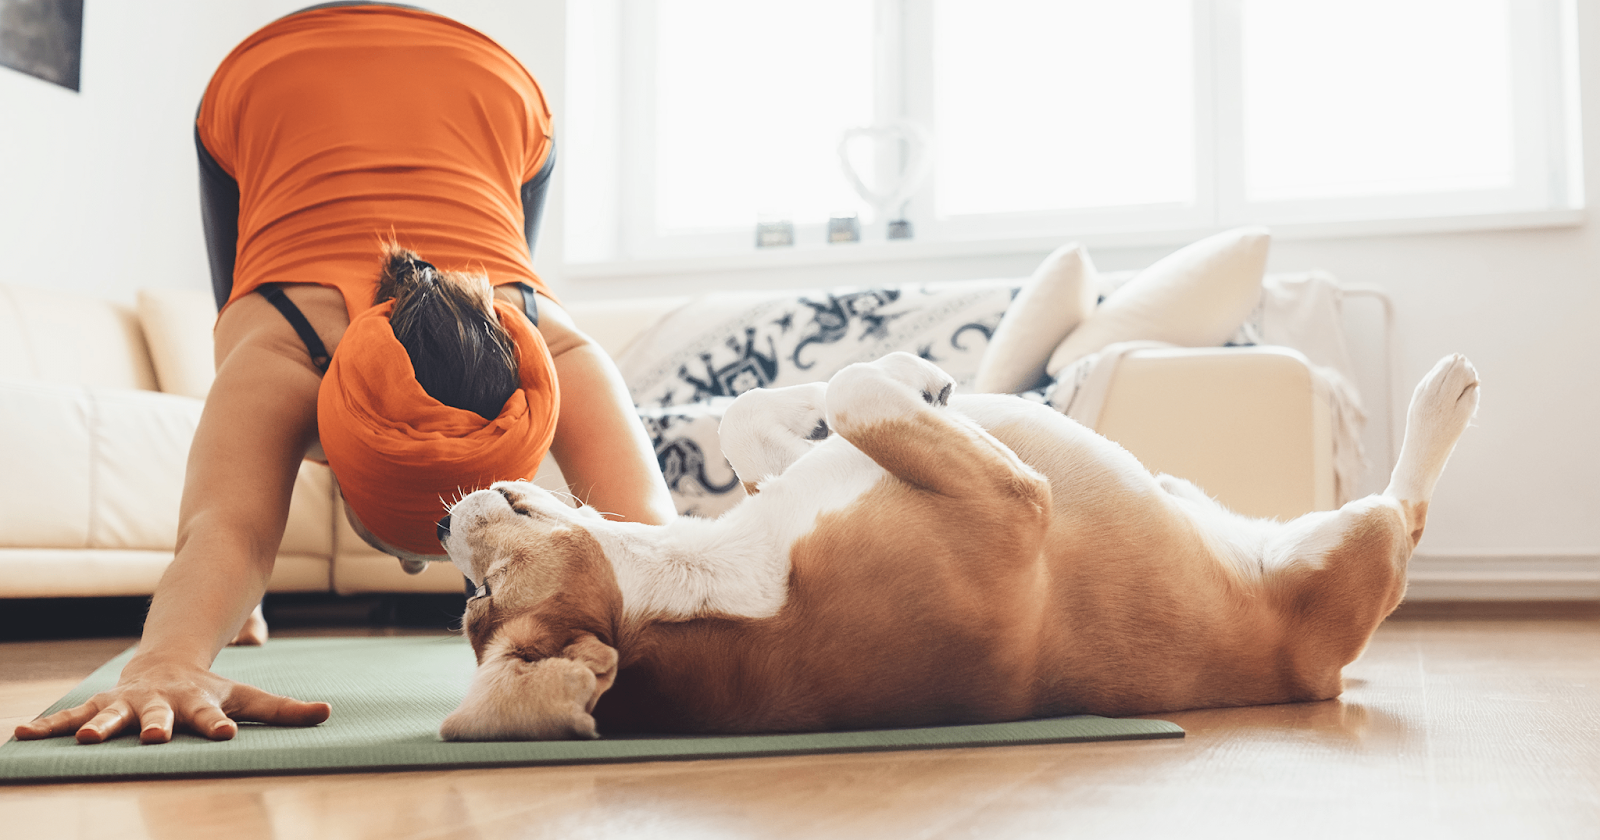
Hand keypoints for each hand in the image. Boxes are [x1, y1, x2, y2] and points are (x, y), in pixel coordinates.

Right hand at [12, 656, 330, 744]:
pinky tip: (20, 735)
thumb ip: (285, 709)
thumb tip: (327, 713)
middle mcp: (160, 703)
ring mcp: (128, 704)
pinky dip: (47, 725)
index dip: (218, 724)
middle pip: (158, 716)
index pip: (213, 715)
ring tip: (81, 738)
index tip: (223, 735)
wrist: (167, 662)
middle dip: (154, 727)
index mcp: (198, 702)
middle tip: (153, 738)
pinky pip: (70, 715)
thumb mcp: (248, 697)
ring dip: (97, 727)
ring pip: (110, 716)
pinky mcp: (101, 706)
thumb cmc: (210, 691)